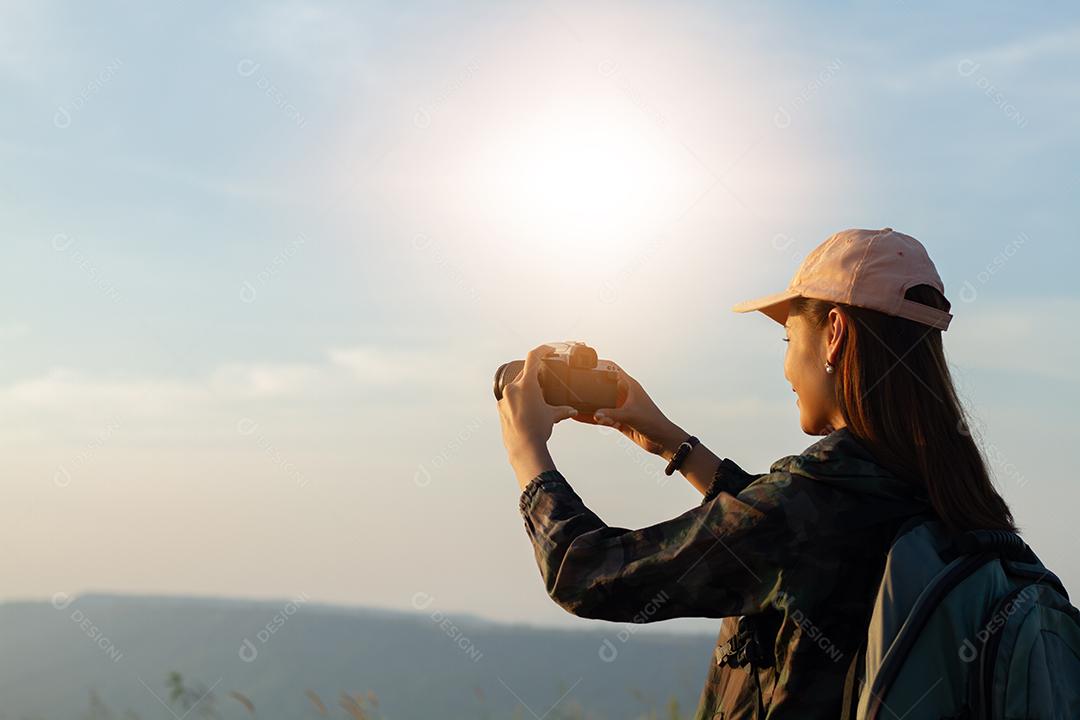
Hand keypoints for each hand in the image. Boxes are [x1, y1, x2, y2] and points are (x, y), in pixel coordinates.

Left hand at [498, 343, 578, 462]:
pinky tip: (527, 409)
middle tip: (546, 378)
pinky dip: (519, 399)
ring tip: (537, 398)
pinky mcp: (500, 408)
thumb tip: (573, 410)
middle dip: (535, 374)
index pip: (533, 358)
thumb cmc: (538, 429)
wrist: (523, 447)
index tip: (548, 349)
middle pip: (524, 372)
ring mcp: (504, 398)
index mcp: (526, 385)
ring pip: (516, 386)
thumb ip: (563, 410)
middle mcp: (512, 388)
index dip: (542, 350)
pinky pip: (510, 398)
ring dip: (526, 388)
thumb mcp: (552, 416)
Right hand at [573, 365, 685, 459]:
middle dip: (590, 384)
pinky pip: (602, 416)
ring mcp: (621, 407)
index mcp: (630, 386)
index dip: (600, 364)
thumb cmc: (653, 422)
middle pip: (604, 385)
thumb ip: (612, 414)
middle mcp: (624, 394)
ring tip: (572, 400)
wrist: (662, 440)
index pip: (613, 369)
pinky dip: (591, 417)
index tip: (585, 363)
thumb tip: (595, 414)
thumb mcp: (630, 415)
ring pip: (601, 402)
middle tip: (573, 382)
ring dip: (589, 402)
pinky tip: (579, 417)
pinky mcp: (619, 420)